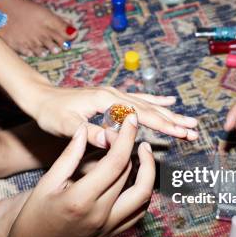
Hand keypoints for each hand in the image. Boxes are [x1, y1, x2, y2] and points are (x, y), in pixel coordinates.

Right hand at [2, 113, 154, 236]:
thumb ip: (69, 156)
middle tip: (129, 134)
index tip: (131, 120)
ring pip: (143, 196)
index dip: (127, 137)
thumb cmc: (34, 218)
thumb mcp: (46, 183)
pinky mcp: (112, 235)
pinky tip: (137, 178)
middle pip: (131, 175)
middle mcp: (100, 215)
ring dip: (148, 172)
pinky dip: (143, 193)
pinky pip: (138, 213)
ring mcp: (109, 227)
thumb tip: (84, 129)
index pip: (115, 162)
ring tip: (141, 154)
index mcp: (81, 199)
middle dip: (133, 149)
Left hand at [33, 86, 198, 147]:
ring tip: (189, 120)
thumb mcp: (67, 126)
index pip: (141, 115)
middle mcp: (115, 95)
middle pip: (150, 109)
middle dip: (174, 120)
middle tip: (194, 130)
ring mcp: (114, 95)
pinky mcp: (112, 98)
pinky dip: (156, 101)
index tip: (182, 133)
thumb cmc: (51, 113)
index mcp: (107, 101)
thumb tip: (114, 141)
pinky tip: (168, 101)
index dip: (163, 125)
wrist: (41, 98)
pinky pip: (139, 99)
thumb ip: (91, 133)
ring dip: (170, 113)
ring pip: (148, 104)